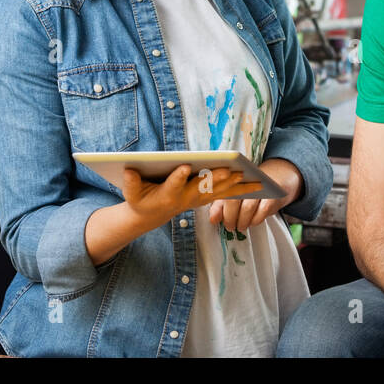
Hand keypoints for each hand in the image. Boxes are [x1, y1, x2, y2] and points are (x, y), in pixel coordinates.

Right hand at [120, 166, 262, 229]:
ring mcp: (196, 200)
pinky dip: (239, 190)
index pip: (173, 185)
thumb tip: (128, 170)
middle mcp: (184, 199)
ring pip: (218, 192)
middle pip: (202, 188)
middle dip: (215, 179)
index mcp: (166, 195)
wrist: (150, 215)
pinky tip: (255, 184)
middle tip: (228, 169)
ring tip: (249, 176)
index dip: (178, 177)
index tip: (185, 167)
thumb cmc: (140, 200)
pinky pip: (225, 195)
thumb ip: (130, 182)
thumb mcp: (131, 192)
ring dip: (233, 186)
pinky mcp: (204, 198)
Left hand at [209, 157, 301, 233]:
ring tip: (240, 226)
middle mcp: (247, 180)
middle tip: (229, 226)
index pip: (221, 193)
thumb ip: (220, 206)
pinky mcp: (273, 195)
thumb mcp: (235, 195)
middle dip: (230, 218)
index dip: (217, 208)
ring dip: (242, 221)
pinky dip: (255, 220)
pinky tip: (252, 222)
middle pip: (233, 200)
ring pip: (247, 207)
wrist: (278, 180)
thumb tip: (213, 219)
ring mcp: (260, 187)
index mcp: (234, 178)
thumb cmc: (252, 190)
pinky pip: (262, 211)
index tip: (214, 220)